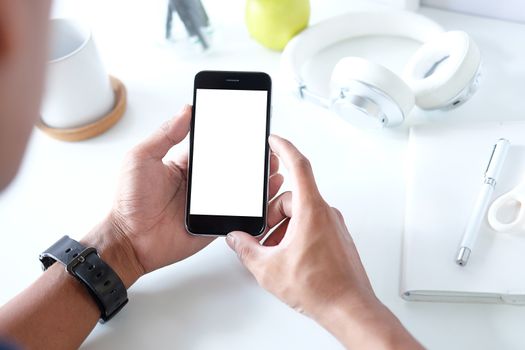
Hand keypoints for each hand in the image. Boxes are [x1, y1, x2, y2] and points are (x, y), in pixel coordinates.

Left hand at [83, 105, 283, 286]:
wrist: (128, 240)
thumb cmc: (129, 200)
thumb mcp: (142, 158)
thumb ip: (165, 134)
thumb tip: (186, 109)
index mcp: (185, 165)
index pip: (214, 146)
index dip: (230, 137)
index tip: (247, 125)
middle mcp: (199, 184)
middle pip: (231, 168)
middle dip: (250, 158)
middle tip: (267, 148)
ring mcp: (208, 205)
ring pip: (238, 190)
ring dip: (256, 180)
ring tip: (272, 168)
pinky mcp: (213, 224)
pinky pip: (236, 214)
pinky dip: (252, 208)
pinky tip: (264, 197)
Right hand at [226, 135, 421, 348]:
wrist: (349, 308)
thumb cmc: (321, 288)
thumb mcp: (269, 268)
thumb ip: (247, 249)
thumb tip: (237, 239)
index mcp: (311, 211)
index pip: (298, 165)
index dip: (284, 148)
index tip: (273, 140)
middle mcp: (325, 214)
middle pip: (292, 197)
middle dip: (271, 213)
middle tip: (260, 234)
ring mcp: (333, 226)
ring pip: (301, 213)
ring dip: (283, 227)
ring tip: (274, 252)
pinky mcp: (336, 239)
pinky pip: (311, 226)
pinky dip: (296, 235)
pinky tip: (287, 257)